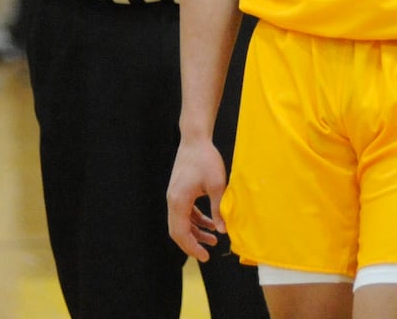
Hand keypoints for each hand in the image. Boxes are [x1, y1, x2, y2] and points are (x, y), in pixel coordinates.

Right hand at [166, 137, 227, 260]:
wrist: (195, 139)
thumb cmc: (206, 159)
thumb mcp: (216, 186)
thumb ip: (218, 209)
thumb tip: (223, 230)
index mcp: (179, 201)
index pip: (181, 232)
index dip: (192, 247)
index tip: (205, 257)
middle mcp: (173, 200)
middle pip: (177, 230)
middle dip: (191, 244)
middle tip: (206, 254)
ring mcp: (174, 195)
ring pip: (181, 222)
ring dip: (195, 232)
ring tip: (214, 239)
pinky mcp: (179, 191)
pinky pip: (184, 212)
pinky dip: (195, 220)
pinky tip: (210, 223)